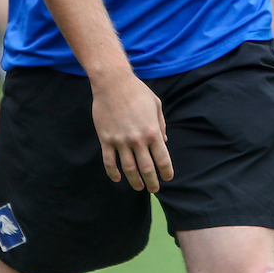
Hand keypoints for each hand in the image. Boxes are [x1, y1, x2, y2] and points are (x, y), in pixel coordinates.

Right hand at [91, 68, 173, 192]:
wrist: (113, 83)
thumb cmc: (138, 91)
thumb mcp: (156, 105)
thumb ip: (161, 125)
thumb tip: (164, 142)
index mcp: (152, 131)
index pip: (162, 158)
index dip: (166, 171)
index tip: (167, 178)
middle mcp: (138, 139)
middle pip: (146, 168)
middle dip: (152, 182)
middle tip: (154, 189)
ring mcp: (120, 141)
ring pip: (128, 169)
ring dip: (134, 181)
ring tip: (139, 187)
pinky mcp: (106, 139)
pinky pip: (109, 161)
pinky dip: (113, 173)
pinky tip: (117, 178)